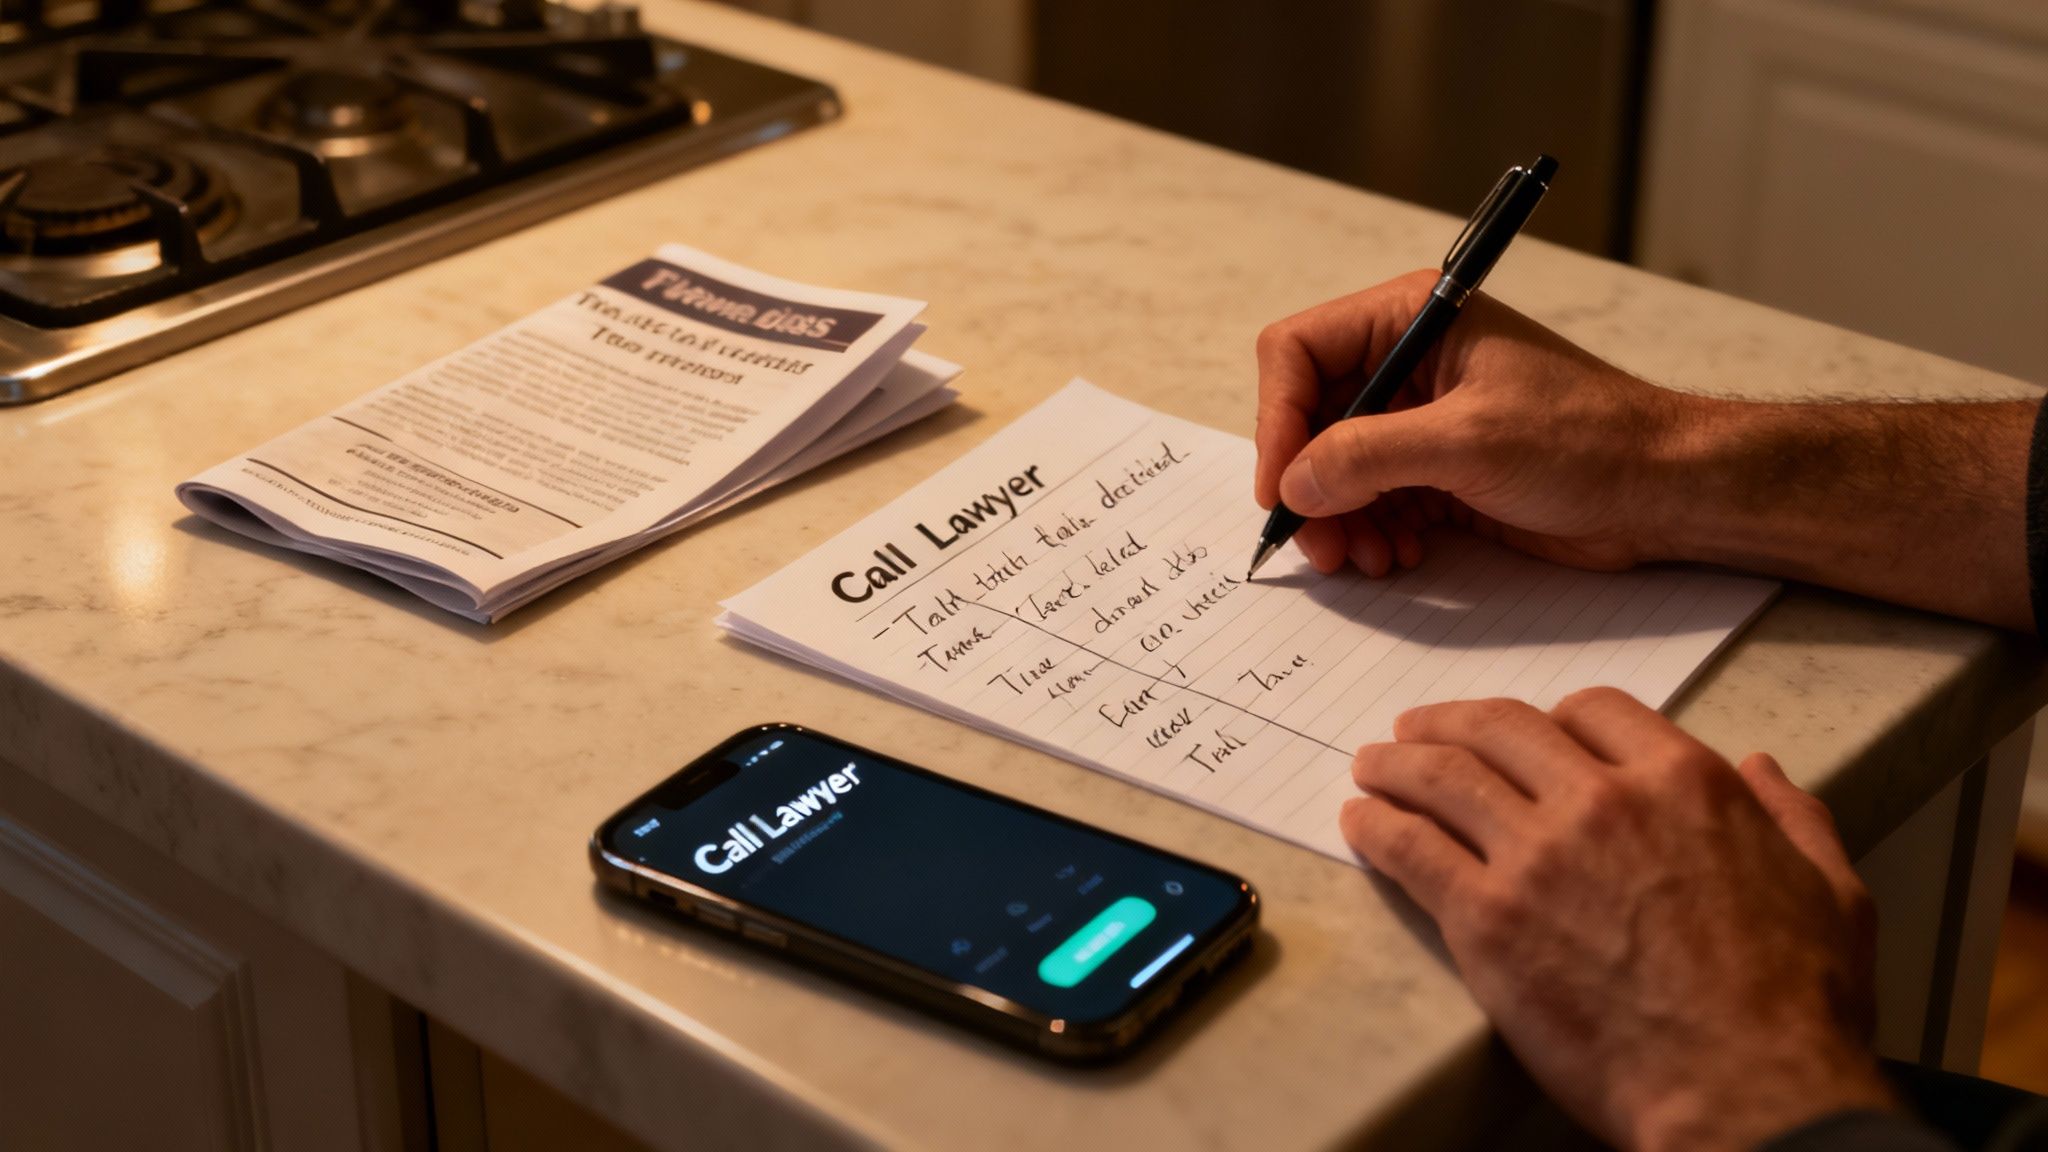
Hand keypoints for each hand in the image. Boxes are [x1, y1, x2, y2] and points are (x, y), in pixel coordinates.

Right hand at [1253, 271, 2036, 630]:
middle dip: (1309, 485)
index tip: (1282, 489)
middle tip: (1319, 545)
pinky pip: (1371, 502)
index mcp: (1412, 319)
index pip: (1299, 353)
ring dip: (1338, 520)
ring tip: (1365, 559)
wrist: (1666, 492)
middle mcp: (1407, 364)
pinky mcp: (1437, 472)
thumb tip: (1293, 485)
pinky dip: (1370, 534)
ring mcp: (1420, 422)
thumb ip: (1368, 457)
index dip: (1278, 420)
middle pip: (1309, 418)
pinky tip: (1396, 557)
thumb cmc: (1588, 441)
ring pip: (1334, 470)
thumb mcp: (1468, 442)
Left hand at [1341, 688, 1891, 1151]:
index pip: (1593, 710)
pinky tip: (1361, 822)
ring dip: (1398, 763)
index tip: (1523, 732)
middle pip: (1502, 729)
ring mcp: (1538, 855)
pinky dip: (1378, 826)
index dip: (1550, 717)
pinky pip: (1413, 849)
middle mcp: (1603, 800)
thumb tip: (1762, 770)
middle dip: (1451, 722)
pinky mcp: (1487, 918)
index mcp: (1684, 782)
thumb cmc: (1798, 1007)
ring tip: (1372, 765)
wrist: (1746, 1091)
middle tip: (1416, 729)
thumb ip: (1793, 819)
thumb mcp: (1832, 892)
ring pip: (1445, 778)